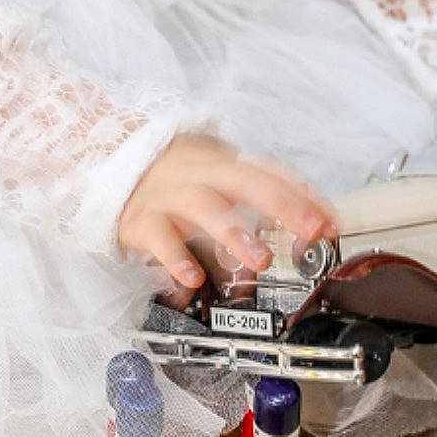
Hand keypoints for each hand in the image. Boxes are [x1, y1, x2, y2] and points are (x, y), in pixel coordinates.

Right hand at [116, 133, 335, 291]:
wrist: (106, 158)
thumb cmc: (175, 176)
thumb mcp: (216, 175)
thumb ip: (261, 197)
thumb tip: (315, 221)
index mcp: (223, 162)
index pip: (270, 171)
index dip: (303, 195)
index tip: (330, 222)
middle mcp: (200, 174)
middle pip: (244, 181)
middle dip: (282, 203)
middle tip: (312, 230)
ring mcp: (170, 195)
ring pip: (204, 206)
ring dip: (235, 231)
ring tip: (261, 259)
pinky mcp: (142, 220)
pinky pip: (160, 238)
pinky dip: (177, 258)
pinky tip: (193, 278)